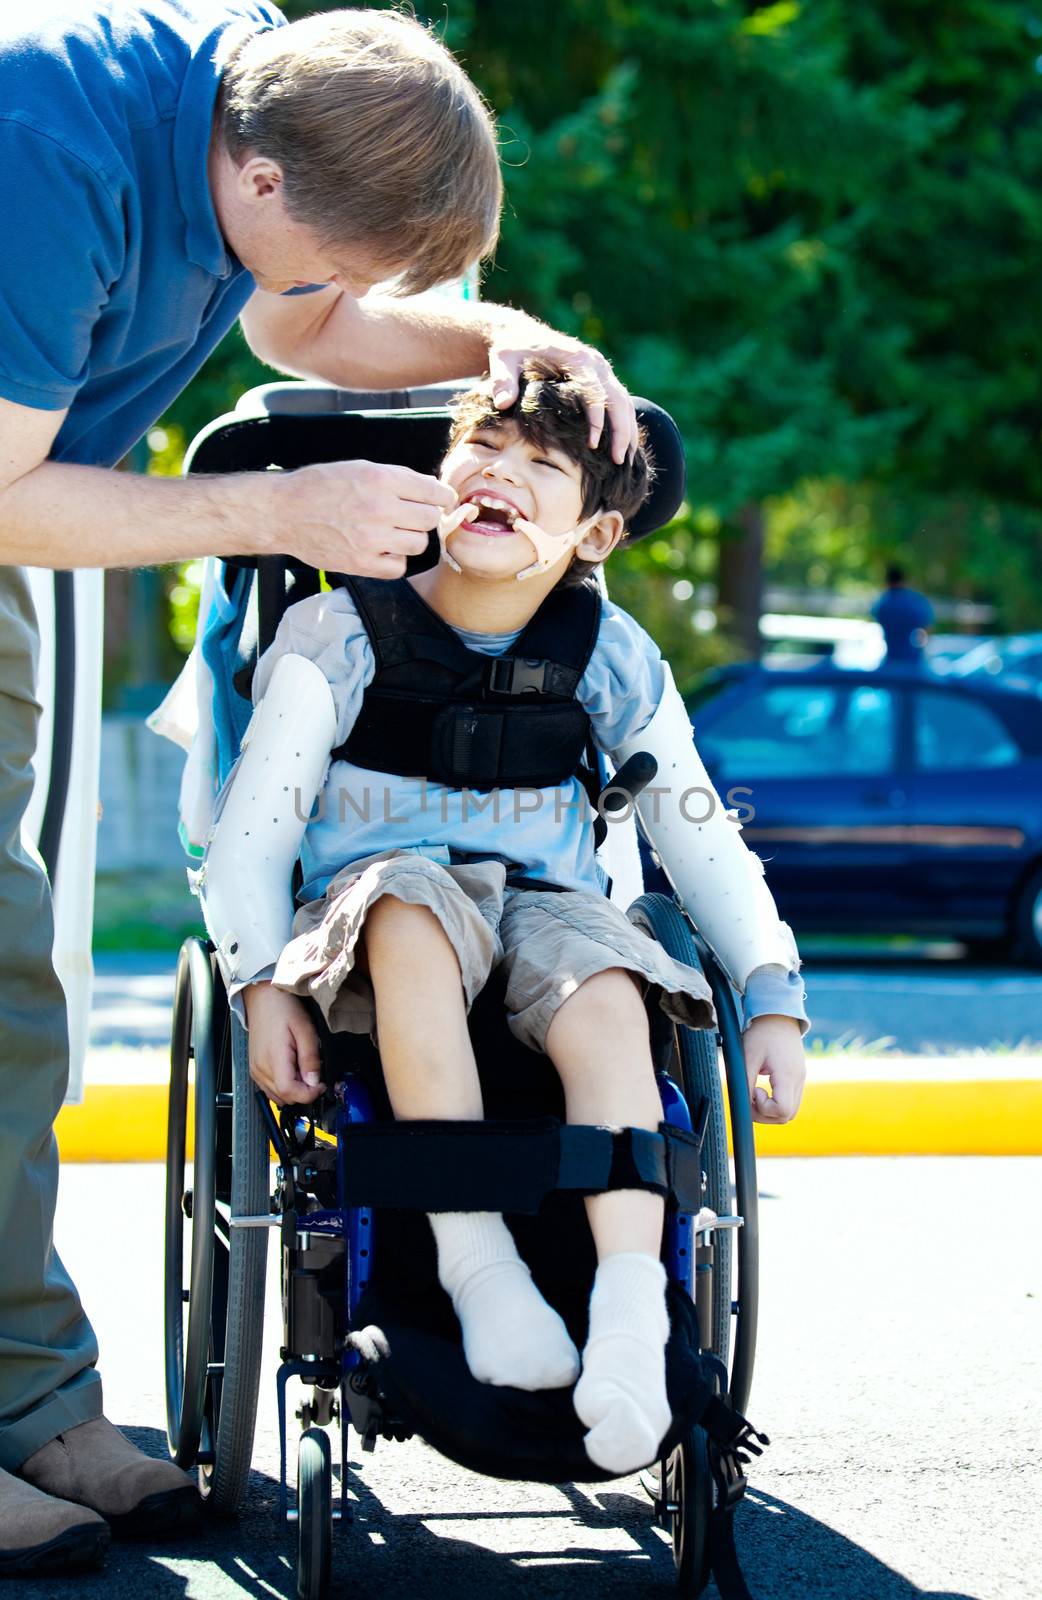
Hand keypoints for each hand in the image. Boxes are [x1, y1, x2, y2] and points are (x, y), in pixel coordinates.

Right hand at [242, 982, 324, 1105]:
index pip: (289, 1091)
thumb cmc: (283, 1009)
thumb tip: (314, 1081)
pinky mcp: (254, 1070)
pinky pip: (270, 1089)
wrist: (263, 999)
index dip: (308, 1094)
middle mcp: (261, 1068)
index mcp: (273, 1057)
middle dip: (303, 1090)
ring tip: (301, 1067)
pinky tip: (291, 1068)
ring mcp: (255, 1070)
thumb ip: (310, 1057)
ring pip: (278, 1096)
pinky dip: (283, 1085)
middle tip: (312, 1071)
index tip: (321, 1085)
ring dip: (294, 1089)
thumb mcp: (305, 1029)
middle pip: (284, 1097)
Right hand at [274, 458, 457, 576]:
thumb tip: (433, 491)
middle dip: (424, 517)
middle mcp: (379, 509)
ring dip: (410, 539)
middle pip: (431, 520)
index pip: (435, 493)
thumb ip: (397, 478)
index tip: (439, 501)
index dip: (441, 497)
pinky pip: (399, 567)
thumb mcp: (360, 467)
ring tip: (392, 532)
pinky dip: (394, 560)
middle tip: (409, 516)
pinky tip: (381, 549)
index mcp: (380, 479)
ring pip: (419, 544)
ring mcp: (371, 539)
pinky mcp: (362, 564)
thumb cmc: (321, 486)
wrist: (284, 513)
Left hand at [487, 330, 638, 462]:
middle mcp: (595, 363)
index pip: (594, 390)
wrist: (521, 335)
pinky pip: (620, 403)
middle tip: (618, 461)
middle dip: (621, 430)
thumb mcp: (503, 361)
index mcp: (576, 358)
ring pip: (625, 402)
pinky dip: (625, 426)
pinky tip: (622, 449)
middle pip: (618, 398)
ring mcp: (601, 371)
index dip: (596, 418)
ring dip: (628, 432)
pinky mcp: (601, 379)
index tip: (593, 445)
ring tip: (625, 462)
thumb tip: (503, 403)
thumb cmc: (511, 350)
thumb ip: (503, 381)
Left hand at [742, 1014, 805, 1123]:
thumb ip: (745, 1081)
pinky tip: (764, 1088)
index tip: (753, 1090)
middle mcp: (798, 1080)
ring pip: (790, 1111)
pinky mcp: (798, 1077)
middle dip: (765, 1114)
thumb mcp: (748, 1056)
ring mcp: (801, 1079)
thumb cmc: (762, 1033)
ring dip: (771, 1110)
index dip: (764, 1108)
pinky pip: (791, 1100)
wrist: (779, 1015)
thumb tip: (741, 1103)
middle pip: (787, 1116)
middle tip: (750, 1096)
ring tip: (755, 1093)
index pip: (782, 1110)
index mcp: (787, 1075)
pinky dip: (777, 1102)